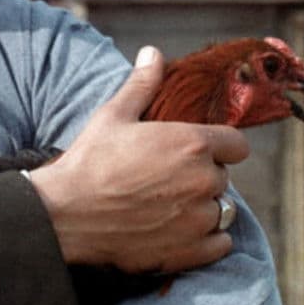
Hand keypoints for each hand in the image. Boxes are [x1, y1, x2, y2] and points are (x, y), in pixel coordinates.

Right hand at [28, 46, 250, 273]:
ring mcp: (199, 219)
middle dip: (201, 176)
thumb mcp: (113, 115)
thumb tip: (152, 53)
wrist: (66, 214)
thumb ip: (141, 84)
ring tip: (168, 205)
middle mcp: (204, 180)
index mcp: (192, 143)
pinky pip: (219, 243)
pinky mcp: (191, 251)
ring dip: (202, 207)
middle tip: (165, 177)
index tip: (195, 150)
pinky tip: (175, 230)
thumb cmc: (89, 161)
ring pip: (221, 210)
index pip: (237, 144)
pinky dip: (205, 239)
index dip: (218, 145)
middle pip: (223, 177)